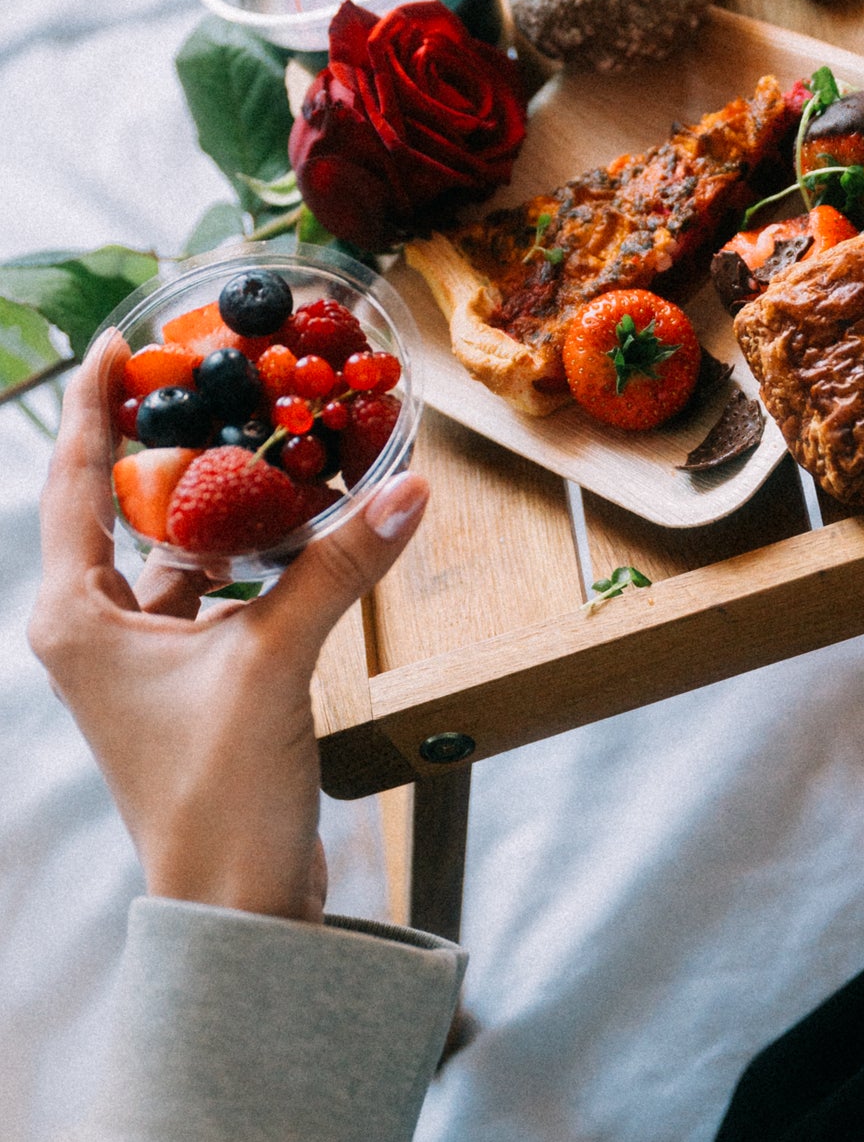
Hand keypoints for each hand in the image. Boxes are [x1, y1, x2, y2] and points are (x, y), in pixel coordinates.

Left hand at [28, 331, 428, 921]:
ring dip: (211, 497)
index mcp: (76, 616)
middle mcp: (94, 629)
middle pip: (118, 506)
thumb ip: (336, 569)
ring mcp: (139, 656)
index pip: (74, 484)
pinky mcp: (188, 677)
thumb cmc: (214, 795)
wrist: (236, 902)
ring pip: (171, 548)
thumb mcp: (273, 663)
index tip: (119, 342)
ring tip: (256, 434)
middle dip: (162, 439)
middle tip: (204, 373)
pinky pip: (210, 588)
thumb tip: (407, 490)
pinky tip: (293, 523)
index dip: (97, 407)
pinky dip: (246, 552)